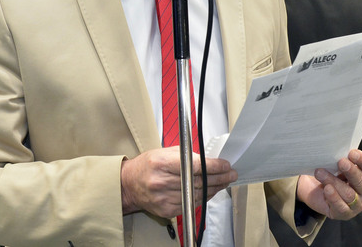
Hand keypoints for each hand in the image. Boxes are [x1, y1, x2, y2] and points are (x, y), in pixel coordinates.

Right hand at [120, 147, 236, 216]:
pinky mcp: (167, 210)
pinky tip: (210, 191)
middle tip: (230, 174)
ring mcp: (164, 198)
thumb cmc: (148, 165)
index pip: (195, 166)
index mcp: (161, 163)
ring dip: (214, 189)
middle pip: (199, 182)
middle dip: (219, 178)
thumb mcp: (165, 152)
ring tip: (224, 182)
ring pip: (198, 195)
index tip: (226, 165)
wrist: (130, 184)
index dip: (214, 167)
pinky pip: (192, 204)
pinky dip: (204, 198)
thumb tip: (210, 161)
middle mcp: (162, 181)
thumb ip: (187, 156)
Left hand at [296, 149, 361, 219]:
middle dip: (351, 171)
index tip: (351, 152)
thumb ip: (342, 159)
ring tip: (320, 172)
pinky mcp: (345, 214)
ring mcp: (357, 205)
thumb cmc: (331, 172)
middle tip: (341, 162)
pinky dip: (333, 197)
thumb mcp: (337, 164)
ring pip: (349, 194)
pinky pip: (341, 207)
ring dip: (334, 181)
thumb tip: (338, 150)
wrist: (315, 188)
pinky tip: (327, 189)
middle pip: (361, 182)